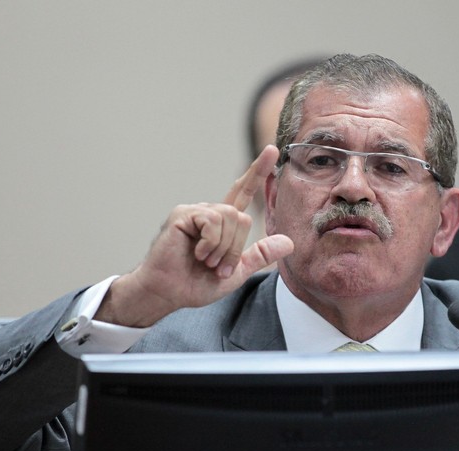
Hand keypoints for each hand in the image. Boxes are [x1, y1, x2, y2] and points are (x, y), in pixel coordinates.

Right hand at [98, 146, 294, 326]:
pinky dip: (210, 242)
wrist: (169, 292)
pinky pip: (213, 220)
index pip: (244, 193)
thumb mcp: (237, 272)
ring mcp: (196, 211)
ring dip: (223, 248)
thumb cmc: (196, 283)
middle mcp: (211, 213)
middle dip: (235, 248)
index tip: (272, 150)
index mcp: (223, 225)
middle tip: (218, 268)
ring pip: (231, 217)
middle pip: (242, 218)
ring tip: (206, 261)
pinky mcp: (183, 214)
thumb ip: (261, 255)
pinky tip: (198, 253)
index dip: (258, 172)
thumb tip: (289, 242)